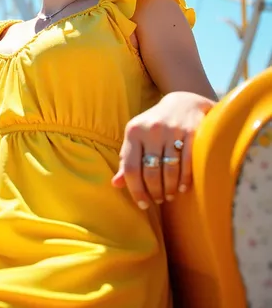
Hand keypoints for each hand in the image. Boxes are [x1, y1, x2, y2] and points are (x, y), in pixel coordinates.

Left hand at [111, 92, 213, 208]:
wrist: (183, 102)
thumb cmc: (155, 125)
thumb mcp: (137, 137)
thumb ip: (127, 159)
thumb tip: (115, 184)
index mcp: (134, 131)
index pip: (130, 168)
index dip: (135, 190)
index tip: (142, 204)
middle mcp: (152, 130)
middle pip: (150, 172)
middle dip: (154, 192)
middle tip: (157, 200)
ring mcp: (173, 131)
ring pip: (169, 170)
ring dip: (169, 188)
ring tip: (169, 195)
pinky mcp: (192, 133)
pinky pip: (187, 163)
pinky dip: (184, 179)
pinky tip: (182, 187)